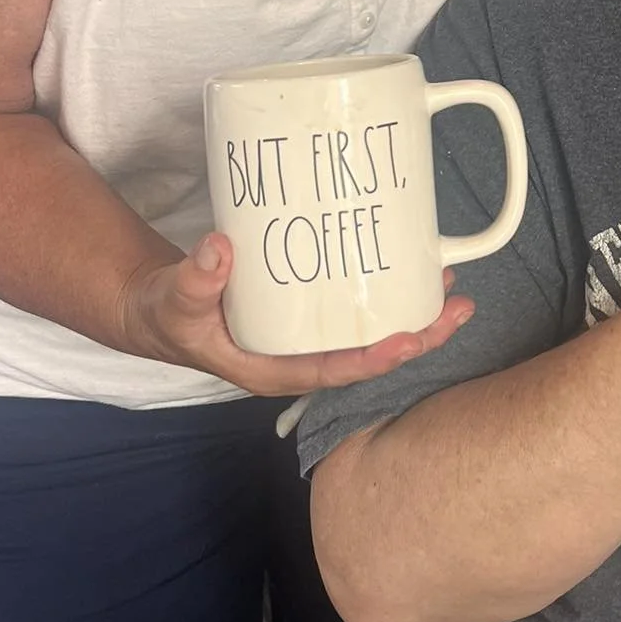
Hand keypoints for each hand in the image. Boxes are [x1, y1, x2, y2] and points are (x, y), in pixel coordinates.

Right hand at [120, 234, 473, 397]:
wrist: (163, 310)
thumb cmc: (170, 315)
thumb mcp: (175, 302)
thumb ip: (195, 281)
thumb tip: (220, 249)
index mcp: (273, 369)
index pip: (334, 372)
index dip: (374, 360)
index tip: (409, 342)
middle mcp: (300, 357)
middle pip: (369, 356)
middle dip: (417, 337)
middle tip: (457, 308)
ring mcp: (308, 336)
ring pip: (370, 333)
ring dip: (413, 315)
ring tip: (451, 287)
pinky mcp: (310, 313)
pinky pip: (356, 311)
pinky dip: (386, 294)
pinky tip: (412, 269)